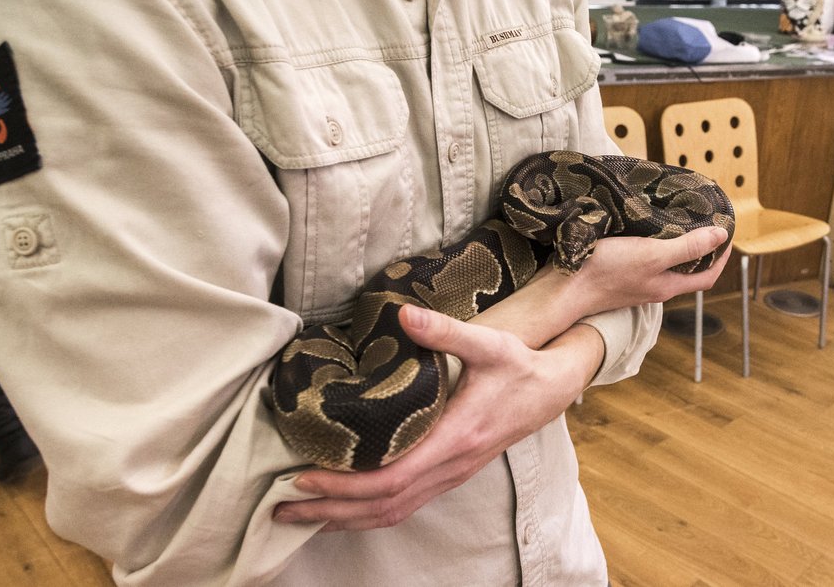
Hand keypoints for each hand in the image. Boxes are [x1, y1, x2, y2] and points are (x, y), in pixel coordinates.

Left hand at [272, 307, 603, 531]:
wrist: (551, 391)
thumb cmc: (518, 368)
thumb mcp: (489, 344)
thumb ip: (445, 332)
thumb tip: (405, 315)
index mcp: (455, 438)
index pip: (392, 476)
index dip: (346, 484)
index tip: (305, 476)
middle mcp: (451, 466)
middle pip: (383, 505)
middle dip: (331, 510)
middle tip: (282, 506)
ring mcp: (450, 475)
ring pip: (392, 512)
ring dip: (345, 518)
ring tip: (300, 515)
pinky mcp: (448, 474)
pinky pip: (403, 505)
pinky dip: (367, 514)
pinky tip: (342, 510)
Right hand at [574, 225, 731, 310]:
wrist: (562, 288)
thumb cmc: (606, 271)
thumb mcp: (651, 255)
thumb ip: (686, 247)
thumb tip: (721, 237)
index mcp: (667, 286)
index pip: (708, 276)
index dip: (722, 257)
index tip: (727, 233)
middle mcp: (653, 289)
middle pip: (687, 272)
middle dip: (700, 250)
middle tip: (702, 223)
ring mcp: (633, 285)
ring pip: (663, 267)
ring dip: (674, 248)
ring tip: (675, 222)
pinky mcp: (615, 278)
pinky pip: (642, 263)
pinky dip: (650, 248)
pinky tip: (641, 233)